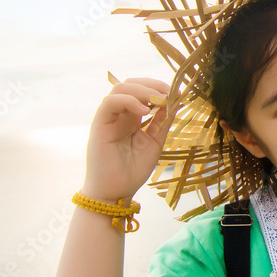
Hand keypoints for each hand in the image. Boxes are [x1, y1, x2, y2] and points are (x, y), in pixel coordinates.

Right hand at [81, 77, 171, 201]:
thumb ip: (162, 122)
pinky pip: (110, 102)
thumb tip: (175, 101)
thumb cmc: (132, 170)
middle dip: (152, 84)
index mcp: (132, 117)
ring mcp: (108, 118)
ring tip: (158, 100)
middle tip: (169, 93)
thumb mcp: (154, 142)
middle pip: (130, 84)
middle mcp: (119, 114)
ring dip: (142, 90)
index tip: (177, 92)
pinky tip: (144, 111)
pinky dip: (128, 101)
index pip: (142, 91)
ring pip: (120, 88)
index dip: (159, 88)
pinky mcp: (99, 124)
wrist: (115, 193)